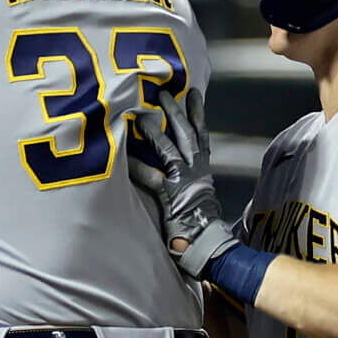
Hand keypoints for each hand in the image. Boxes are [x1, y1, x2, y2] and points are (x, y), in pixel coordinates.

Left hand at [125, 86, 240, 280]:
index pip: (202, 134)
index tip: (194, 92)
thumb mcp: (201, 197)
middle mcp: (197, 170)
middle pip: (187, 133)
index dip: (198, 112)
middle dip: (176, 110)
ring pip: (170, 148)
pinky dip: (139, 167)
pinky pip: (153, 177)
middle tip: (164, 91)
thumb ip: (191, 182)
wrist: (211, 247)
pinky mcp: (172, 196)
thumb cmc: (203, 227)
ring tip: (143, 113)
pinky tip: (126, 158)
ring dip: (156, 130)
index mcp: (204, 170)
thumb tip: (183, 176)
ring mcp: (185, 181)